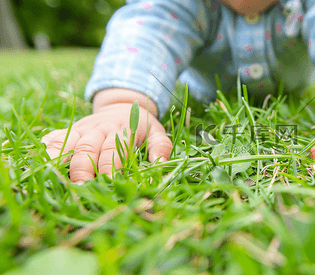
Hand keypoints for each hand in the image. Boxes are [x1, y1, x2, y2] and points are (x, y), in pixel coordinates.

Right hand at [41, 103, 171, 182]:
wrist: (123, 105)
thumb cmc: (141, 126)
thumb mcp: (157, 133)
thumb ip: (160, 148)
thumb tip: (160, 165)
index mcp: (121, 130)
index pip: (113, 150)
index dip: (110, 166)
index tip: (109, 183)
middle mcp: (99, 129)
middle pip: (87, 148)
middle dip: (83, 169)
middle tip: (80, 189)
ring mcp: (82, 129)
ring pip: (67, 142)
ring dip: (59, 160)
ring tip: (52, 178)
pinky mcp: (70, 130)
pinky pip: (54, 137)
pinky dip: (46, 148)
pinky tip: (39, 162)